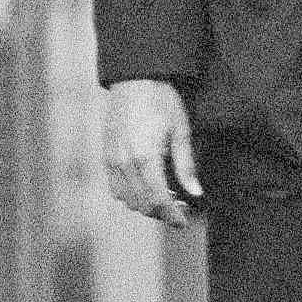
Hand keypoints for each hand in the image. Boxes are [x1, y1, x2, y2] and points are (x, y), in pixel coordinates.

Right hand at [102, 78, 201, 226]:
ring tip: (165, 198)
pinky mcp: (106, 155)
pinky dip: (129, 194)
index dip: (172, 216)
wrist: (134, 78)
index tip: (184, 222)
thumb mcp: (181, 131)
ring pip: (126, 199)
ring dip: (145, 205)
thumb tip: (195, 193)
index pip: (158, 200)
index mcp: (145, 158)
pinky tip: (146, 187)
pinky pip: (115, 187)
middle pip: (142, 204)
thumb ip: (186, 166)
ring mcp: (112, 159)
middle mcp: (124, 162)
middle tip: (179, 209)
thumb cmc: (161, 100)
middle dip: (161, 212)